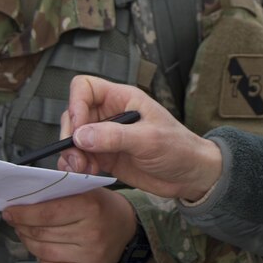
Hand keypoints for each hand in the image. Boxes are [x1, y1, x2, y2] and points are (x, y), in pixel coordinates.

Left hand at [3, 188, 136, 262]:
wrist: (126, 226)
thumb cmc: (102, 205)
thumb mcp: (85, 186)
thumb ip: (59, 186)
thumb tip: (27, 193)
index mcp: (90, 206)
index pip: (47, 213)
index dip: (23, 213)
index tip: (10, 211)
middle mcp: (91, 232)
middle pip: (41, 233)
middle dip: (22, 226)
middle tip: (16, 220)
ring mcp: (90, 255)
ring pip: (43, 252)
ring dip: (29, 241)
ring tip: (28, 232)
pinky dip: (42, 261)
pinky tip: (44, 250)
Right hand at [60, 76, 222, 201]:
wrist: (191, 175)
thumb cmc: (178, 148)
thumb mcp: (149, 140)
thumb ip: (114, 136)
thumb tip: (80, 136)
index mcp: (122, 98)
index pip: (85, 87)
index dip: (76, 104)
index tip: (79, 129)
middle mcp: (110, 113)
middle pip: (74, 113)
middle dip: (71, 135)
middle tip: (77, 157)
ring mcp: (105, 136)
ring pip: (74, 138)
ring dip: (72, 153)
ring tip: (82, 169)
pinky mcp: (105, 157)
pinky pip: (81, 157)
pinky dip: (77, 165)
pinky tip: (87, 173)